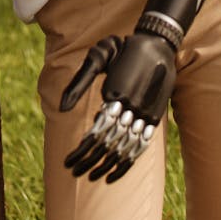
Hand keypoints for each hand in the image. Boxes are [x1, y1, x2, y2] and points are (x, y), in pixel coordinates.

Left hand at [59, 33, 175, 183]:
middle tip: (72, 172)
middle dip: (88, 161)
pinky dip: (126, 164)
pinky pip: (140, 147)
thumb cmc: (123, 49)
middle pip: (108, 144)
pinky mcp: (154, 118)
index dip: (81, 150)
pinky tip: (113, 176)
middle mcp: (131, 106)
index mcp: (115, 93)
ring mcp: (145, 113)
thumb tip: (62, 108)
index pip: (96, 132)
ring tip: (90, 176)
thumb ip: (79, 81)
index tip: (68, 161)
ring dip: (105, 166)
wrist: (158, 43)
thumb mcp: (99, 56)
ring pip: (124, 148)